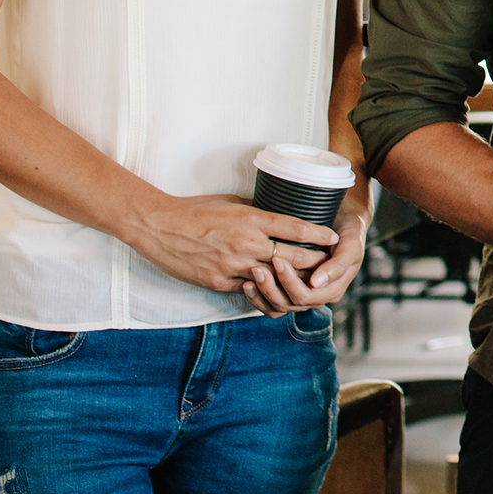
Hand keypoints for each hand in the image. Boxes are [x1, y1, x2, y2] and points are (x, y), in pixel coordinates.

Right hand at [125, 194, 336, 296]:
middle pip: (292, 257)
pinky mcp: (219, 282)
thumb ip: (255, 210)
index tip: (333, 238)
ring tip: (309, 282)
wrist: (159, 227)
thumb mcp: (230, 201)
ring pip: (274, 278)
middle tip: (330, 264)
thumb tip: (277, 211)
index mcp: (251, 219)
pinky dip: (265, 290)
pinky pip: (249, 290)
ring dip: (293, 281)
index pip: (295, 227)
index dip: (318, 235)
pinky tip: (277, 292)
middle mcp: (246, 243)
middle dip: (315, 263)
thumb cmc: (195, 210)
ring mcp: (233, 265)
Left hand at [244, 200, 370, 315]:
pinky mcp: (290, 292)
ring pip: (279, 307)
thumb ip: (338, 265)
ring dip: (263, 293)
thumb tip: (316, 283)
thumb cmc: (349, 231)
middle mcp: (318, 297)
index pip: (307, 296)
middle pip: (290, 304)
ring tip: (252, 274)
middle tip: (258, 268)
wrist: (345, 221)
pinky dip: (258, 298)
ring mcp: (303, 296)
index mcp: (334, 290)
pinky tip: (248, 284)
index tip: (278, 261)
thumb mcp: (351, 245)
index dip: (291, 283)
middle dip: (273, 288)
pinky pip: (272, 305)